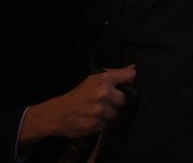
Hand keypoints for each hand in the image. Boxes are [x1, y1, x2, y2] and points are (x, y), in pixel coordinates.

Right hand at [19, 65, 135, 143]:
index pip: (129, 76)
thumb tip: (134, 68)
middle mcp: (103, 93)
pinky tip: (94, 119)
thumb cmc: (78, 95)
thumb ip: (115, 74)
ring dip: (110, 114)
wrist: (58, 113)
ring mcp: (99, 109)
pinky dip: (102, 123)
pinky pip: (108, 124)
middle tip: (106, 102)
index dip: (131, 80)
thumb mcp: (93, 79)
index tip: (130, 84)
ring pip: (117, 113)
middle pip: (125, 99)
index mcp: (104, 79)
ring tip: (98, 111)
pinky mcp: (96, 124)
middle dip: (117, 102)